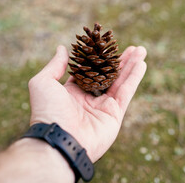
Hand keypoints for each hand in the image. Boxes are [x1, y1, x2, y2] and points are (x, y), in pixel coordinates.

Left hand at [28, 45, 146, 161]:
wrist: (60, 139)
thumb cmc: (48, 111)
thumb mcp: (43, 83)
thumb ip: (55, 65)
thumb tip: (62, 48)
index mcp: (73, 92)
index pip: (89, 71)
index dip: (98, 58)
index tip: (106, 45)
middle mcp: (89, 99)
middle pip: (108, 74)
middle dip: (120, 60)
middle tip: (131, 47)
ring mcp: (103, 107)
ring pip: (120, 81)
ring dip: (131, 65)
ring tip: (141, 50)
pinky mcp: (115, 114)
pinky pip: (126, 92)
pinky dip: (134, 78)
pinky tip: (141, 63)